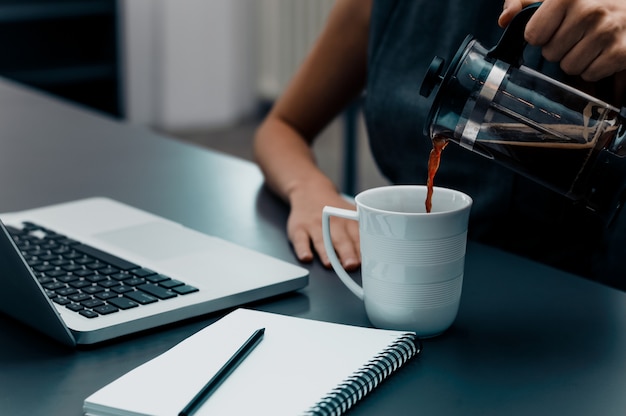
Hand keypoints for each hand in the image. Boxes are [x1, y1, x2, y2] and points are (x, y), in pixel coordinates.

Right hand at [287, 185, 359, 270]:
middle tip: (351, 265)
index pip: (358, 237)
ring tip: (330, 264)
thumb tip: (374, 257)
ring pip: (321, 240)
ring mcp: (314, 226)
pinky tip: (306, 257)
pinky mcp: (299, 229)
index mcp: (349, 221)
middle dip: (347, 253)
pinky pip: (300, 240)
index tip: (367, 263)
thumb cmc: (335, 212)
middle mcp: (333, 223)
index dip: (363, 251)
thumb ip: (360, 234)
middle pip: (341, 239)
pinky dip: (303, 249)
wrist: (310, 191)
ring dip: (326, 253)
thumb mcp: (351, 216)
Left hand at [499, 0, 625, 80]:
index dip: (541, 35)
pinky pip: (590, 74)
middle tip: (576, 35)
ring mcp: (608, 31)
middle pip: (551, 54)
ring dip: (576, 60)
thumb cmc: (588, 3)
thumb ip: (523, 2)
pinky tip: (602, 51)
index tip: (555, 27)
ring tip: (589, 43)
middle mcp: (590, 11)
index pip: (533, 35)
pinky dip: (594, 68)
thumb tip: (504, 19)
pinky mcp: (621, 52)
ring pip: (569, 67)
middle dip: (560, 48)